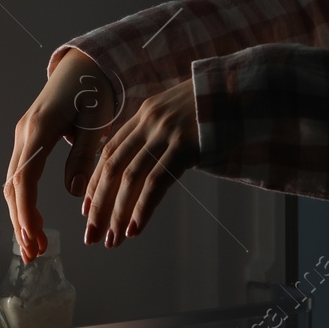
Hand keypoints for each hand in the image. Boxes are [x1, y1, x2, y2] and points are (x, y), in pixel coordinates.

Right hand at [4, 48, 122, 264]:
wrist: (83, 67)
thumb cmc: (93, 91)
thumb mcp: (95, 122)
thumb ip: (83, 155)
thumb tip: (74, 191)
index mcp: (40, 130)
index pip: (25, 178)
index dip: (26, 211)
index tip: (33, 237)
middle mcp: (24, 135)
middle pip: (13, 186)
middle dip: (20, 222)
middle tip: (34, 253)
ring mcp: (22, 137)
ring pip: (13, 183)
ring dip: (20, 216)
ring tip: (34, 246)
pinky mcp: (27, 141)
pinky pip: (20, 176)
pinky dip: (23, 202)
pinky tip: (34, 223)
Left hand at [82, 78, 199, 248]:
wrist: (241, 88)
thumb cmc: (215, 104)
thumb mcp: (180, 113)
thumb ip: (162, 134)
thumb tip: (151, 165)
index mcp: (145, 113)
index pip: (109, 151)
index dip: (96, 182)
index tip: (87, 208)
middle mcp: (149, 121)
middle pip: (113, 168)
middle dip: (99, 204)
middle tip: (91, 235)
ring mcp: (166, 132)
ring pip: (130, 178)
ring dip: (117, 213)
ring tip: (112, 240)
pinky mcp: (185, 145)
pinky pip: (156, 181)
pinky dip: (142, 208)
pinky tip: (135, 229)